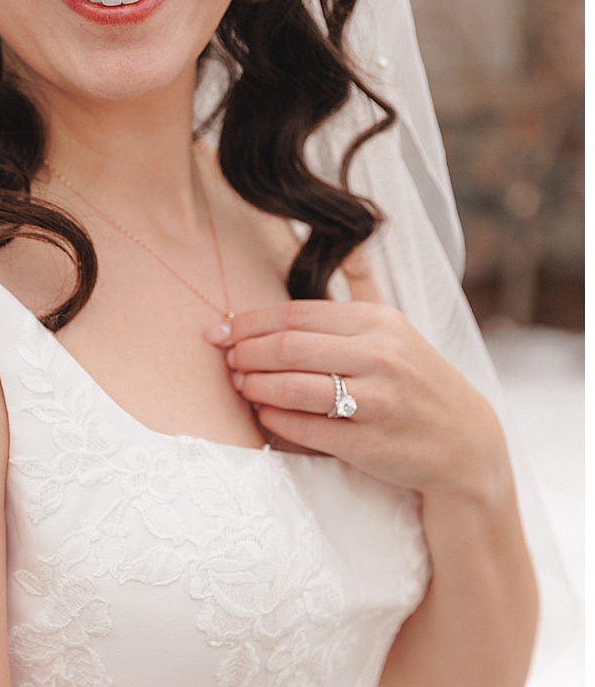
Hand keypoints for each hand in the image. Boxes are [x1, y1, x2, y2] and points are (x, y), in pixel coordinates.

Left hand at [206, 254, 509, 504]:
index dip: (249, 323)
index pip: (296, 314)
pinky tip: (264, 413)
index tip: (220, 331)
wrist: (465, 442)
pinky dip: (274, 419)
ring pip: (292, 388)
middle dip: (246, 354)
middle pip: (288, 348)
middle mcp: (381, 357)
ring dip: (254, 386)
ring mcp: (377, 402)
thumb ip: (360, 289)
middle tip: (227, 360)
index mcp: (379, 322)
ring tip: (240, 384)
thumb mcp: (394, 328)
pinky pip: (305, 428)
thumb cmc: (414, 380)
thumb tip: (344, 242)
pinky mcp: (369, 444)